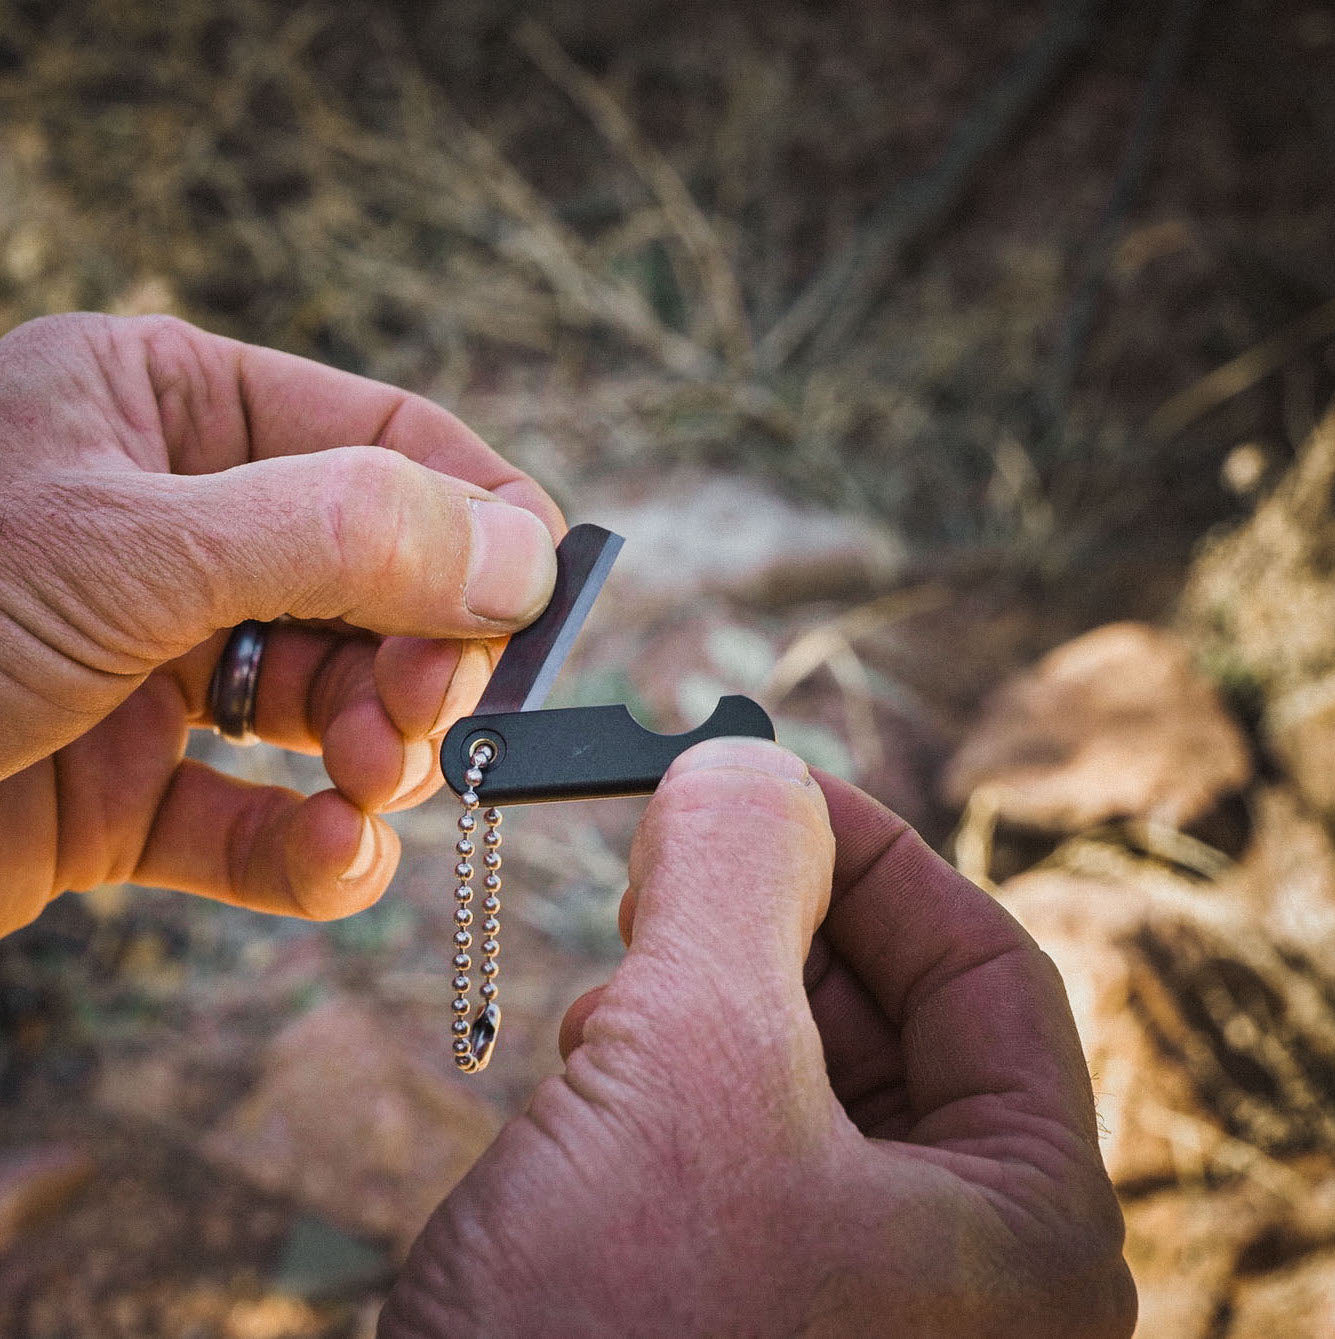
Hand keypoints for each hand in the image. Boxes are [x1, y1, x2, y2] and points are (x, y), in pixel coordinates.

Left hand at [0, 313, 562, 932]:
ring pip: (333, 706)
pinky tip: (332, 860)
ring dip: (375, 755)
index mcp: (168, 412)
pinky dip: (313, 850)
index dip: (479, 518)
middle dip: (419, 658)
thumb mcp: (131, 545)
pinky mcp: (129, 790)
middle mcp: (174, 530)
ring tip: (368, 785)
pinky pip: (261, 819)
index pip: (385, 441)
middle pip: (378, 584)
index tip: (541, 602)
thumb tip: (521, 550)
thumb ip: (343, 533)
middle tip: (424, 720)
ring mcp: (155, 665)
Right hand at [381, 739, 1134, 1337]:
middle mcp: (963, 1286)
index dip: (873, 851)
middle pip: (892, 1024)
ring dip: (710, 1000)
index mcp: (1026, 1234)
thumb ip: (739, 880)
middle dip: (774, 926)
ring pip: (802, 1086)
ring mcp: (852, 1314)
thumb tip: (745, 765)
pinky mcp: (744, 1321)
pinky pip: (735, 1159)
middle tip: (672, 862)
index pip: (985, 971)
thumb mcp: (692, 1066)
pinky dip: (671, 1084)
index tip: (761, 782)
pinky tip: (593, 1080)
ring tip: (620, 993)